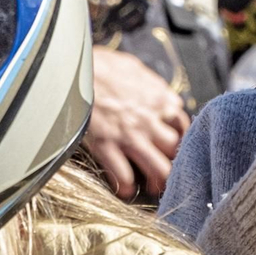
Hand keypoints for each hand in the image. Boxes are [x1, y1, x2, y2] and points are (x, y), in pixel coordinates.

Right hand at [86, 47, 190, 199]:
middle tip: (168, 172)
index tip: (175, 147)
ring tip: (153, 189)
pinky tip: (125, 190)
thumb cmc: (99, 64)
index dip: (182, 140)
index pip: (184, 126)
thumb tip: (162, 95)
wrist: (71, 68)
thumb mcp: (133, 67)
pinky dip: (126, 188)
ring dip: (158, 183)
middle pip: (176, 151)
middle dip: (175, 165)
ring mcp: (129, 135)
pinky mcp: (106, 147)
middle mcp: (150, 120)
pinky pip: (124, 177)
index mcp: (159, 99)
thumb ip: (151, 85)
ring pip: (159, 170)